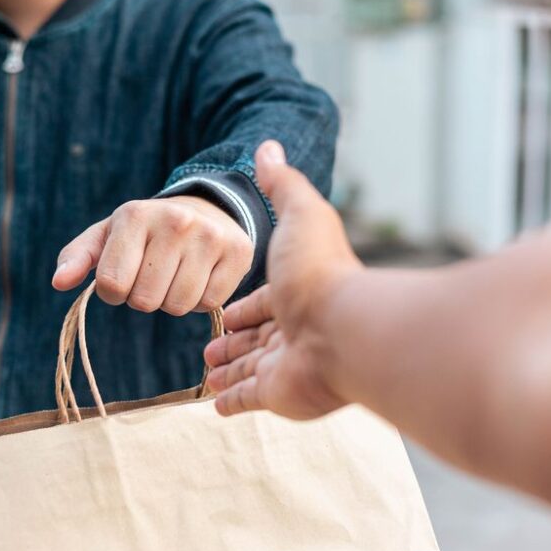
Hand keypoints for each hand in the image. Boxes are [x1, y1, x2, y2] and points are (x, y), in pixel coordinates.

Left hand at [52, 196, 253, 314]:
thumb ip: (78, 256)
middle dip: (143, 297)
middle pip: (144, 300)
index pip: (111, 284)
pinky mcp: (237, 253)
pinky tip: (200, 276)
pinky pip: (208, 304)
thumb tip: (59, 281)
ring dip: (171, 301)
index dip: (113, 292)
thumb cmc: (146, 232)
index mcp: (135, 215)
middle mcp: (175, 221)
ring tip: (176, 275)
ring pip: (177, 306)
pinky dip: (200, 300)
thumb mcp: (108, 236)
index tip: (123, 277)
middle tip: (153, 275)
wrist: (206, 211)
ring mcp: (209, 237)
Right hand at [203, 140, 362, 418]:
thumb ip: (283, 184)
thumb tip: (268, 146)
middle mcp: (293, 330)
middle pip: (256, 339)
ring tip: (207, 375)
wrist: (343, 329)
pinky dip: (231, 402)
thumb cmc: (321, 273)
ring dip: (229, 373)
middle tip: (209, 350)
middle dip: (232, 343)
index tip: (224, 313)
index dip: (242, 308)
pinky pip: (248, 401)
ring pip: (250, 371)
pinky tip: (216, 404)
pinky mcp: (277, 395)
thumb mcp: (301, 214)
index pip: (263, 303)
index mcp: (296, 293)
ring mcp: (287, 366)